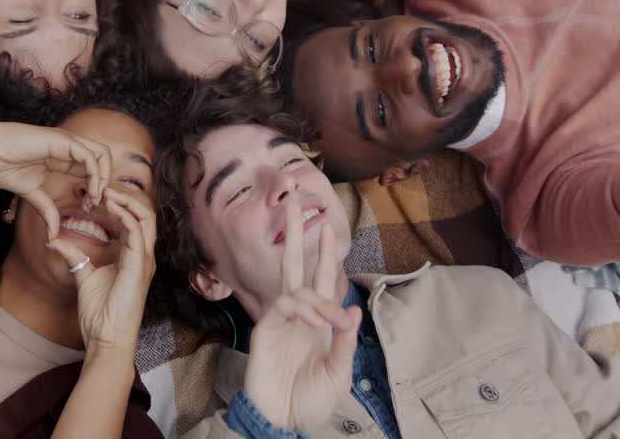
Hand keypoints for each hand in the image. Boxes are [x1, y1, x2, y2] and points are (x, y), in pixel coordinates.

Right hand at [0, 122, 112, 238]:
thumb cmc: (2, 167)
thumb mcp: (31, 195)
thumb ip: (46, 210)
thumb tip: (53, 236)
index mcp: (62, 158)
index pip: (92, 169)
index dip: (95, 188)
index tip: (87, 208)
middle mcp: (68, 148)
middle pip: (102, 160)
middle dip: (105, 182)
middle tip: (94, 203)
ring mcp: (66, 142)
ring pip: (102, 154)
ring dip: (104, 177)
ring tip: (94, 197)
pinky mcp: (62, 140)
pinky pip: (90, 156)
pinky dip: (95, 174)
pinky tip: (90, 190)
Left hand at [49, 187, 155, 353]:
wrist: (106, 339)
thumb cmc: (100, 314)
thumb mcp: (83, 276)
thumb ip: (74, 256)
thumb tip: (55, 240)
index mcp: (133, 256)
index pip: (134, 220)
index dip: (119, 203)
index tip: (99, 193)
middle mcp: (143, 256)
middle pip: (144, 214)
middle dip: (126, 196)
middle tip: (104, 185)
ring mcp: (144, 261)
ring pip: (146, 218)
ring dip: (127, 201)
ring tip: (107, 191)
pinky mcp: (140, 267)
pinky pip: (137, 233)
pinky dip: (126, 216)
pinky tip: (111, 206)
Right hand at [242, 202, 359, 431]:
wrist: (282, 421)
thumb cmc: (310, 400)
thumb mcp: (339, 373)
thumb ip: (345, 343)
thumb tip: (353, 310)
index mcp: (318, 321)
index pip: (322, 281)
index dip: (327, 257)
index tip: (331, 228)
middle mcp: (299, 314)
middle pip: (296, 265)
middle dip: (298, 234)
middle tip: (296, 202)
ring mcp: (281, 319)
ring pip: (293, 281)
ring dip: (319, 295)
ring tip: (331, 322)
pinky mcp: (266, 329)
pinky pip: (286, 305)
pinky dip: (304, 308)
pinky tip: (316, 322)